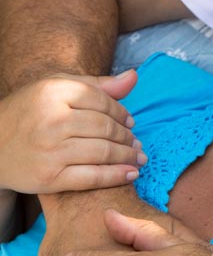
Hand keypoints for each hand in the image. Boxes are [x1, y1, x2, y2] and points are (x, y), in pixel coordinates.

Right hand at [0, 70, 143, 193]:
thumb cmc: (31, 114)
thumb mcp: (57, 89)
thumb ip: (97, 85)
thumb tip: (134, 77)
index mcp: (53, 92)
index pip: (102, 101)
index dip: (122, 113)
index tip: (131, 122)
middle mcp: (52, 119)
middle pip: (105, 127)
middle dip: (127, 136)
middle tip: (137, 143)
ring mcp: (50, 150)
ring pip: (103, 151)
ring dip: (127, 156)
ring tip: (137, 157)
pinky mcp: (49, 177)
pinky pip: (92, 177)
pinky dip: (116, 176)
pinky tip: (131, 174)